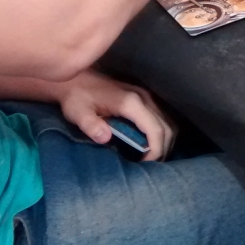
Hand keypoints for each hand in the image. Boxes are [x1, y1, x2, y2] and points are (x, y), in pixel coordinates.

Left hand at [54, 69, 174, 160]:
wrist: (76, 78)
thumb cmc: (76, 97)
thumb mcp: (78, 113)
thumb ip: (91, 125)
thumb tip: (105, 138)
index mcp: (131, 103)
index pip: (155, 129)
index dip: (156, 150)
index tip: (146, 165)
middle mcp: (145, 98)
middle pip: (167, 128)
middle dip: (162, 149)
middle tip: (149, 166)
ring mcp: (147, 97)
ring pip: (168, 123)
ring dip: (164, 142)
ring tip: (151, 157)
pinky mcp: (146, 98)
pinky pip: (163, 118)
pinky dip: (162, 134)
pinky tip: (151, 144)